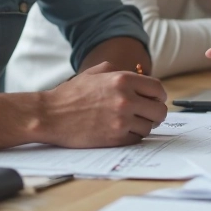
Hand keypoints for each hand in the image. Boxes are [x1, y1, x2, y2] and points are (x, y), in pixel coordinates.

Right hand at [39, 62, 167, 147]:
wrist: (50, 115)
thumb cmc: (70, 94)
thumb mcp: (94, 73)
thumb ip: (118, 70)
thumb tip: (137, 72)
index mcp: (123, 79)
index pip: (158, 89)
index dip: (159, 96)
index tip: (154, 100)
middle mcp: (126, 99)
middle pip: (160, 110)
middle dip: (155, 113)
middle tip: (147, 115)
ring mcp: (121, 120)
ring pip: (150, 127)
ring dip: (143, 126)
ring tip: (130, 123)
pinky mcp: (115, 138)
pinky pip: (137, 139)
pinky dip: (132, 136)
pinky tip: (121, 131)